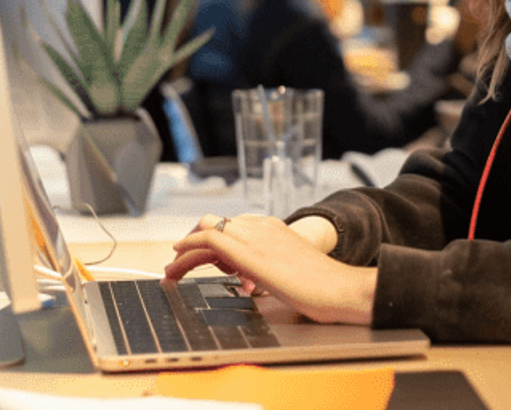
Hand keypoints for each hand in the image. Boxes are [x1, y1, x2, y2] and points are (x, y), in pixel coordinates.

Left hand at [163, 214, 375, 325]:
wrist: (338, 287)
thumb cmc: (323, 287)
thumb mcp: (292, 272)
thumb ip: (272, 271)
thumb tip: (254, 284)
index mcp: (276, 228)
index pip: (234, 225)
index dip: (212, 239)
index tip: (200, 256)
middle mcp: (263, 226)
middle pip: (216, 223)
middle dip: (194, 240)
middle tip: (180, 261)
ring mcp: (255, 236)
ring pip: (208, 229)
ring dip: (185, 250)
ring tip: (171, 271)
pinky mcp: (248, 252)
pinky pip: (209, 240)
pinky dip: (188, 250)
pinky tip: (177, 263)